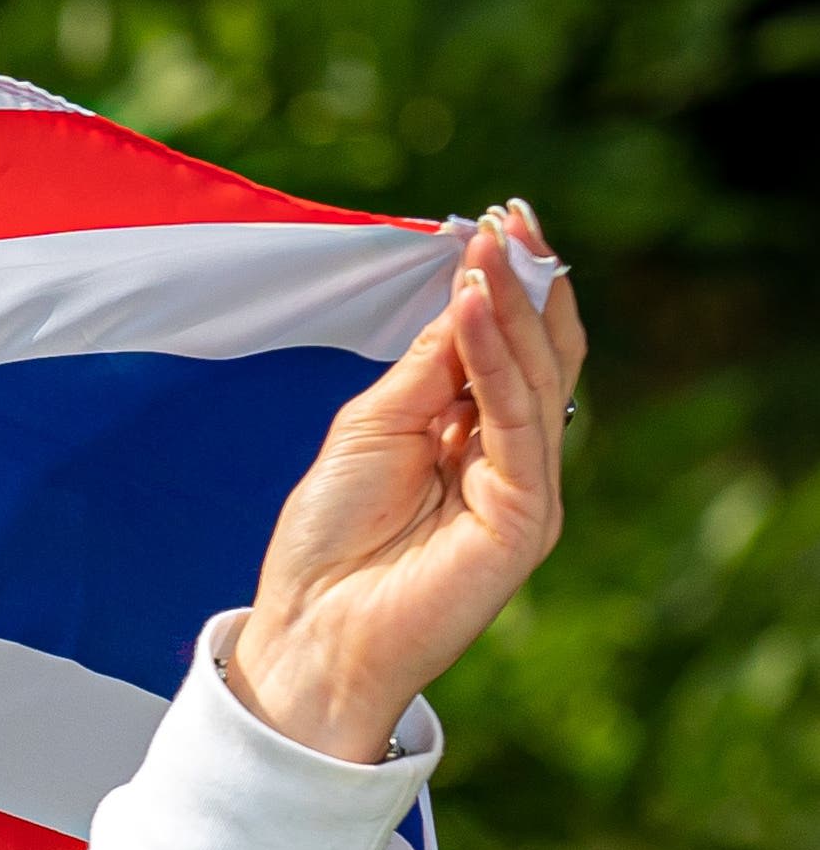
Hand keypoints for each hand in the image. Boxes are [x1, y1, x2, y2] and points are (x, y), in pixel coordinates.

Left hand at [230, 205, 584, 763]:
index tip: (494, 224)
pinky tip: (476, 309)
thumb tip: (467, 294)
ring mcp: (524, 487)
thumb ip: (426, 369)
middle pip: (537, 355)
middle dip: (525, 283)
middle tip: (511, 218)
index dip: (503, 287)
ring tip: (493, 247)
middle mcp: (508, 457)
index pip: (506, 348)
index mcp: (471, 436)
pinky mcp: (526, 515)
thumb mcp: (370, 428)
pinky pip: (516, 421)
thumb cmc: (329, 540)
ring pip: (535, 379)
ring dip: (513, 307)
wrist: (312, 630)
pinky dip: (498, 360)